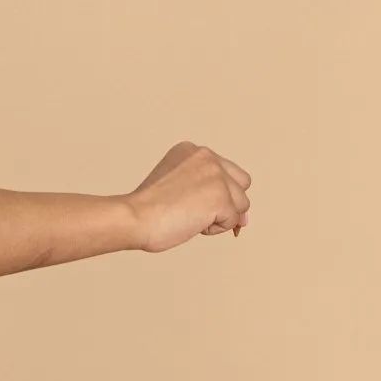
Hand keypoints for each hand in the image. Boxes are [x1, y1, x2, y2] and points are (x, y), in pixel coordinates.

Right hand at [125, 141, 250, 253]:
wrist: (135, 217)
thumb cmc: (148, 210)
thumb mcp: (179, 188)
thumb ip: (210, 192)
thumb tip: (245, 219)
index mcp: (192, 150)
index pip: (225, 171)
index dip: (217, 193)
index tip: (192, 202)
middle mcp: (207, 157)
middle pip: (241, 184)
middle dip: (227, 202)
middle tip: (196, 212)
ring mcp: (216, 175)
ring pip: (241, 204)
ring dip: (220, 217)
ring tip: (190, 217)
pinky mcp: (221, 197)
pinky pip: (233, 221)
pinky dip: (215, 229)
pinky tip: (191, 224)